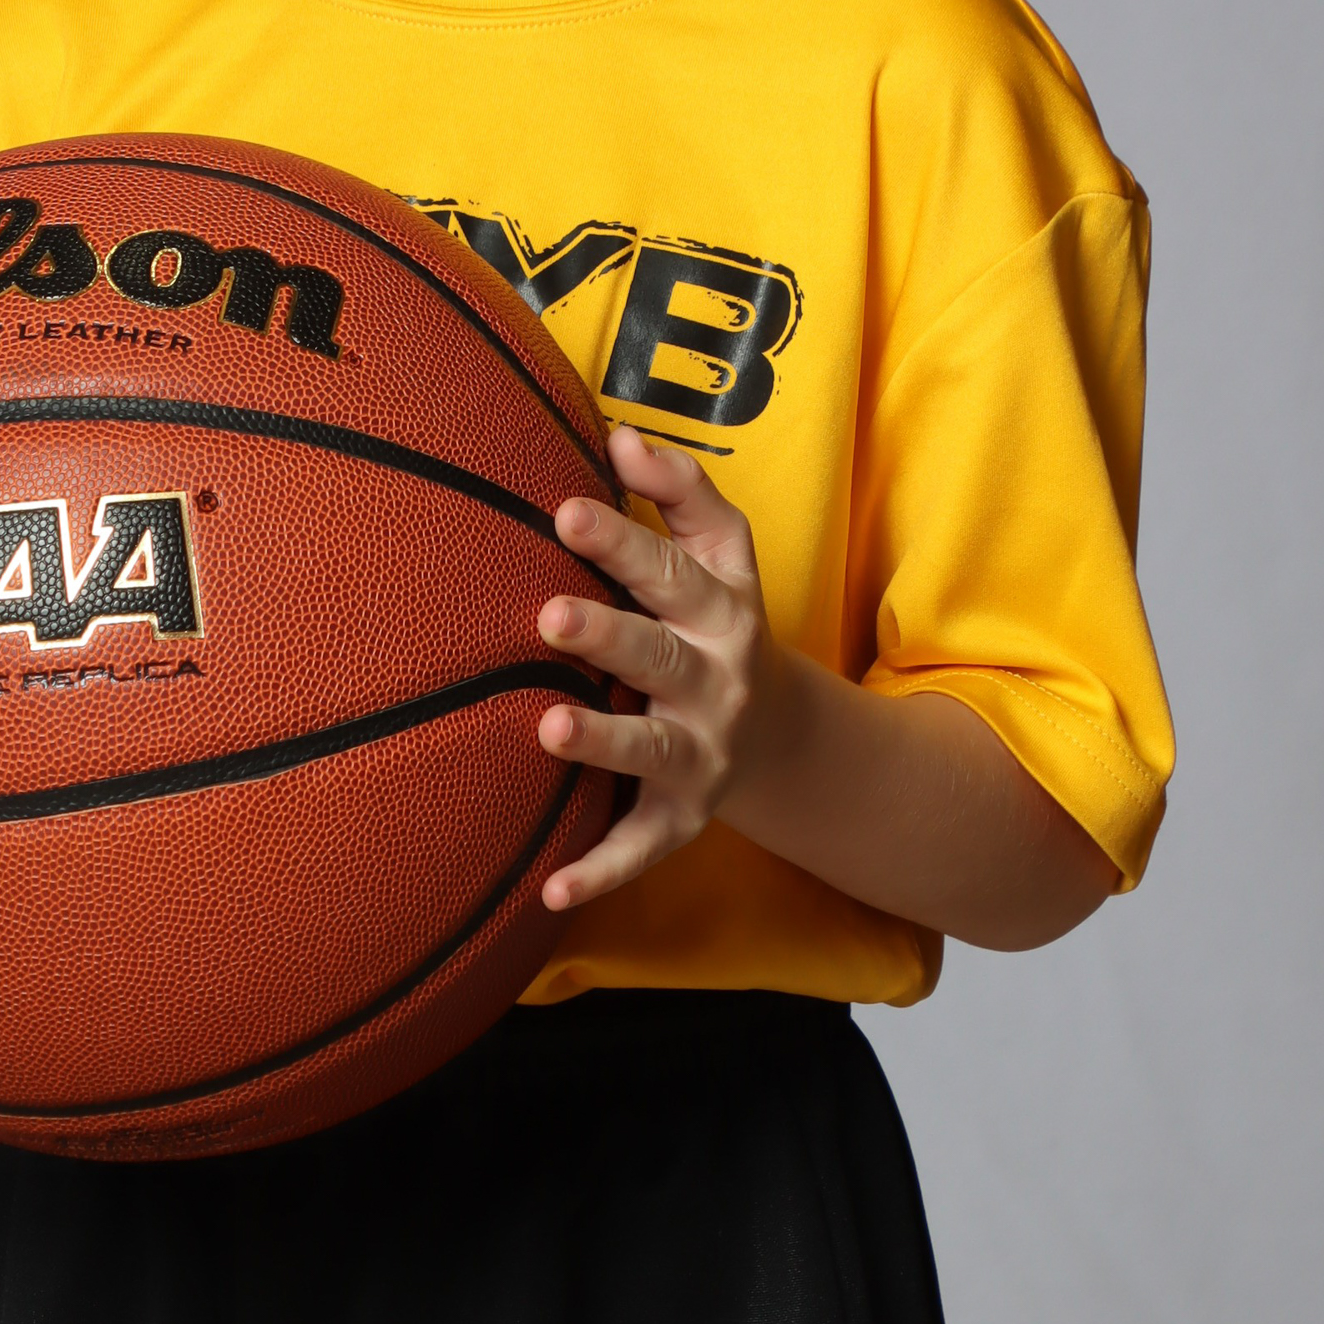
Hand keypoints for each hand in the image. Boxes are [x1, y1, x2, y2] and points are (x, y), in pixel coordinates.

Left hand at [535, 425, 782, 912]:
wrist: (780, 733)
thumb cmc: (717, 619)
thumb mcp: (723, 553)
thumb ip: (680, 490)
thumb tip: (621, 434)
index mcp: (719, 610)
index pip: (670, 570)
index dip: (620, 541)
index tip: (565, 510)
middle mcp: (716, 682)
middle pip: (659, 655)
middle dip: (606, 636)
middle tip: (549, 616)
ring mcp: (701, 754)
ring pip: (649, 751)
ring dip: (600, 741)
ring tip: (544, 727)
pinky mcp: (682, 817)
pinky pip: (641, 847)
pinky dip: (600, 871)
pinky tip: (549, 889)